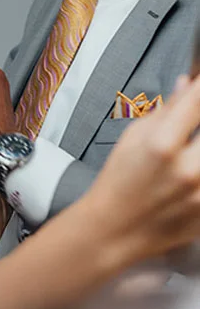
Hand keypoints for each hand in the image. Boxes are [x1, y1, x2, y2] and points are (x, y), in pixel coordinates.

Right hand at [83, 75, 199, 261]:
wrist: (117, 229)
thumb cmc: (119, 180)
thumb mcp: (134, 136)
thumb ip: (167, 110)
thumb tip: (188, 84)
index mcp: (163, 144)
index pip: (197, 101)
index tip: (199, 79)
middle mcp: (189, 169)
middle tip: (190, 128)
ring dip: (198, 148)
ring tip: (186, 150)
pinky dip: (199, 172)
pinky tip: (187, 174)